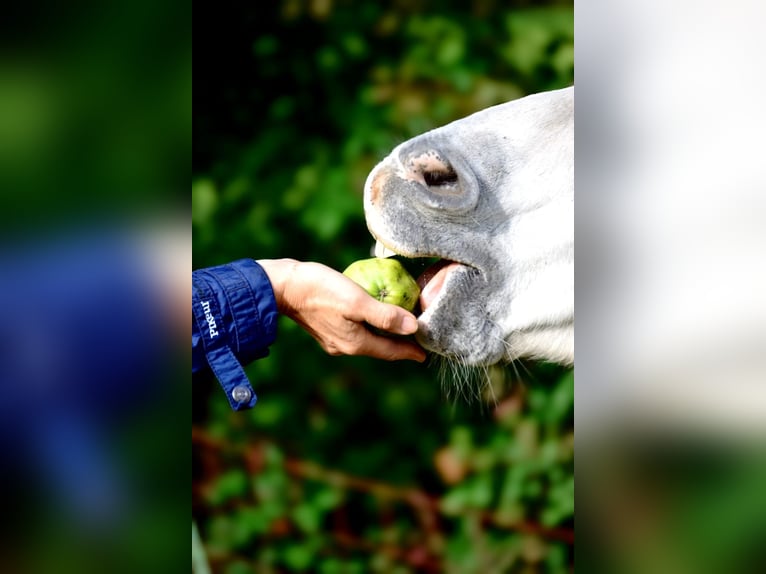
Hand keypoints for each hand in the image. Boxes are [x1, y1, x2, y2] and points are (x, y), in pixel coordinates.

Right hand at [258, 259, 425, 362]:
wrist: (283, 287)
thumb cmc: (320, 290)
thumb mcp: (356, 301)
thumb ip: (385, 315)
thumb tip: (413, 327)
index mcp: (355, 343)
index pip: (390, 351)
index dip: (409, 352)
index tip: (425, 355)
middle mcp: (345, 347)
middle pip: (380, 348)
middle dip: (399, 345)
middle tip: (417, 340)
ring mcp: (333, 340)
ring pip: (367, 341)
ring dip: (385, 336)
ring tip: (400, 329)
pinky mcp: (325, 329)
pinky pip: (356, 332)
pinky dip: (370, 328)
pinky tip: (373, 318)